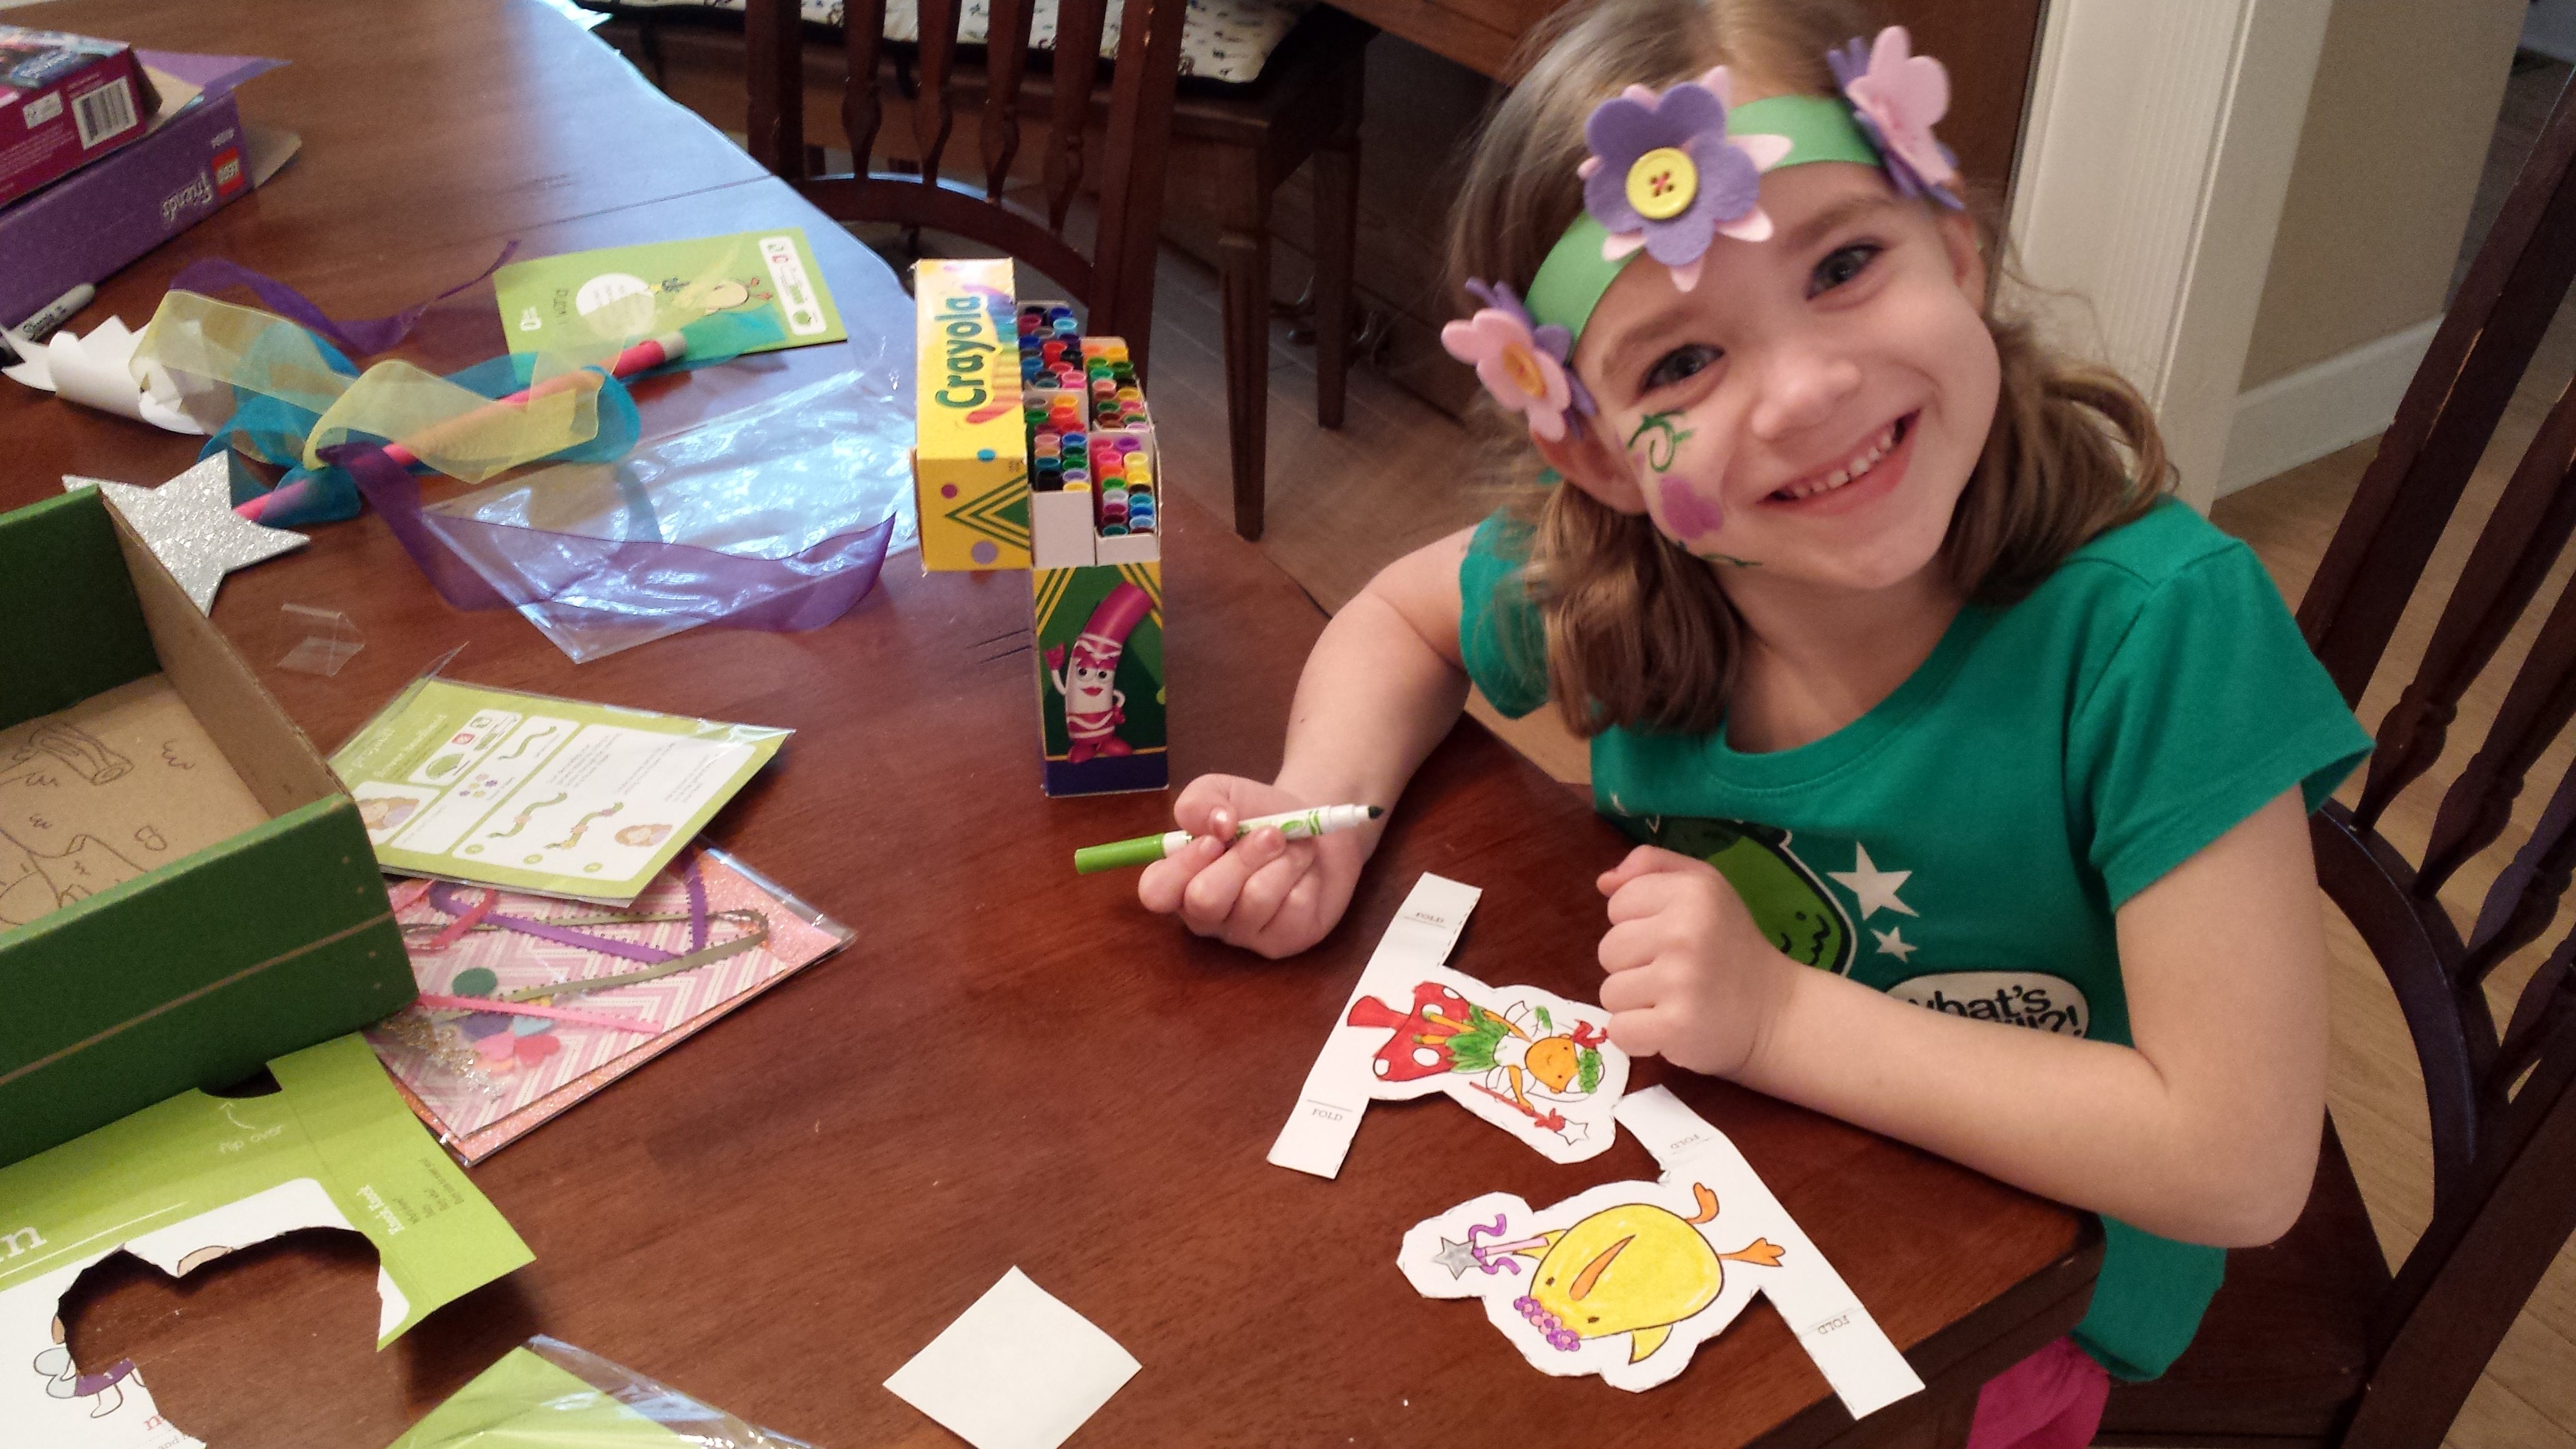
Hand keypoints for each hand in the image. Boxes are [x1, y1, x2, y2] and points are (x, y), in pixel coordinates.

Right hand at [1137, 775, 1368, 957]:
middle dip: (1244, 856)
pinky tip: (1304, 874)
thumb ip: (1201, 800)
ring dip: (1282, 861)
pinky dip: (1305, 878)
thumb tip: (1217, 823)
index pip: (1155, 892)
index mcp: (1179, 881)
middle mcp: (1204, 915)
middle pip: (1205, 899)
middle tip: (1272, 834)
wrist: (1314, 830)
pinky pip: (1293, 909)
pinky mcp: (1282, 942)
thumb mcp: (1223, 792)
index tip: (1215, 839)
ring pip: (1255, 900)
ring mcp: (1242, 933)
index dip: (1183, 866)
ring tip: (1292, 849)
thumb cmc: (1259, 815)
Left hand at [1595, 846, 1795, 1077]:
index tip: (1671, 938)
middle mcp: (1685, 930)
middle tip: (1676, 973)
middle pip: (1608, 950)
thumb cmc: (1731, 945)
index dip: (1638, 924)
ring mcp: (1680, 980)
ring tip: (1675, 1000)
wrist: (1775, 1011)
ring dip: (1636, 1003)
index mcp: (1692, 890)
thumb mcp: (1703, 887)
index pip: (1618, 904)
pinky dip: (1638, 1036)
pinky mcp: (1675, 1025)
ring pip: (1610, 992)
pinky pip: (1619, 1030)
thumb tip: (1604, 881)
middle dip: (1634, 965)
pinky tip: (1669, 1028)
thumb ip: (1652, 867)